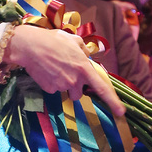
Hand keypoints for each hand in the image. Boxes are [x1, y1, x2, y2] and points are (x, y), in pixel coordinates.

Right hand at [5, 26, 124, 115]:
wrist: (30, 46)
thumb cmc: (53, 40)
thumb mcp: (73, 39)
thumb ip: (83, 50)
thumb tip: (86, 56)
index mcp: (84, 68)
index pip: (101, 88)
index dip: (113, 101)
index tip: (121, 112)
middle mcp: (75, 80)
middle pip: (80, 93)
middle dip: (76, 86)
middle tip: (67, 70)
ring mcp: (62, 86)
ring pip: (67, 91)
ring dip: (64, 84)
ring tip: (55, 68)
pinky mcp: (50, 89)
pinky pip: (54, 90)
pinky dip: (52, 83)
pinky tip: (46, 71)